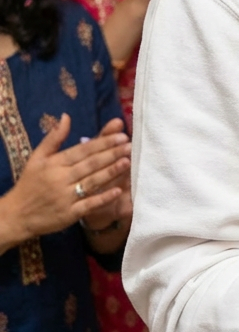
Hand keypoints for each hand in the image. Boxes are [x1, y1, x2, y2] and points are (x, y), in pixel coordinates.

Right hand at [2, 115, 129, 243]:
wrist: (16, 215)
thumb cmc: (29, 183)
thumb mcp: (37, 158)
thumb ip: (54, 138)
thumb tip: (66, 117)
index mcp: (55, 163)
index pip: (82, 150)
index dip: (103, 142)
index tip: (121, 135)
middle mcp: (61, 179)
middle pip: (90, 164)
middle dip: (111, 154)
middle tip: (130, 145)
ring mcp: (66, 197)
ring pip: (92, 182)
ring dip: (111, 172)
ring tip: (127, 162)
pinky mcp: (69, 215)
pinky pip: (89, 205)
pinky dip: (103, 198)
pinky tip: (118, 191)